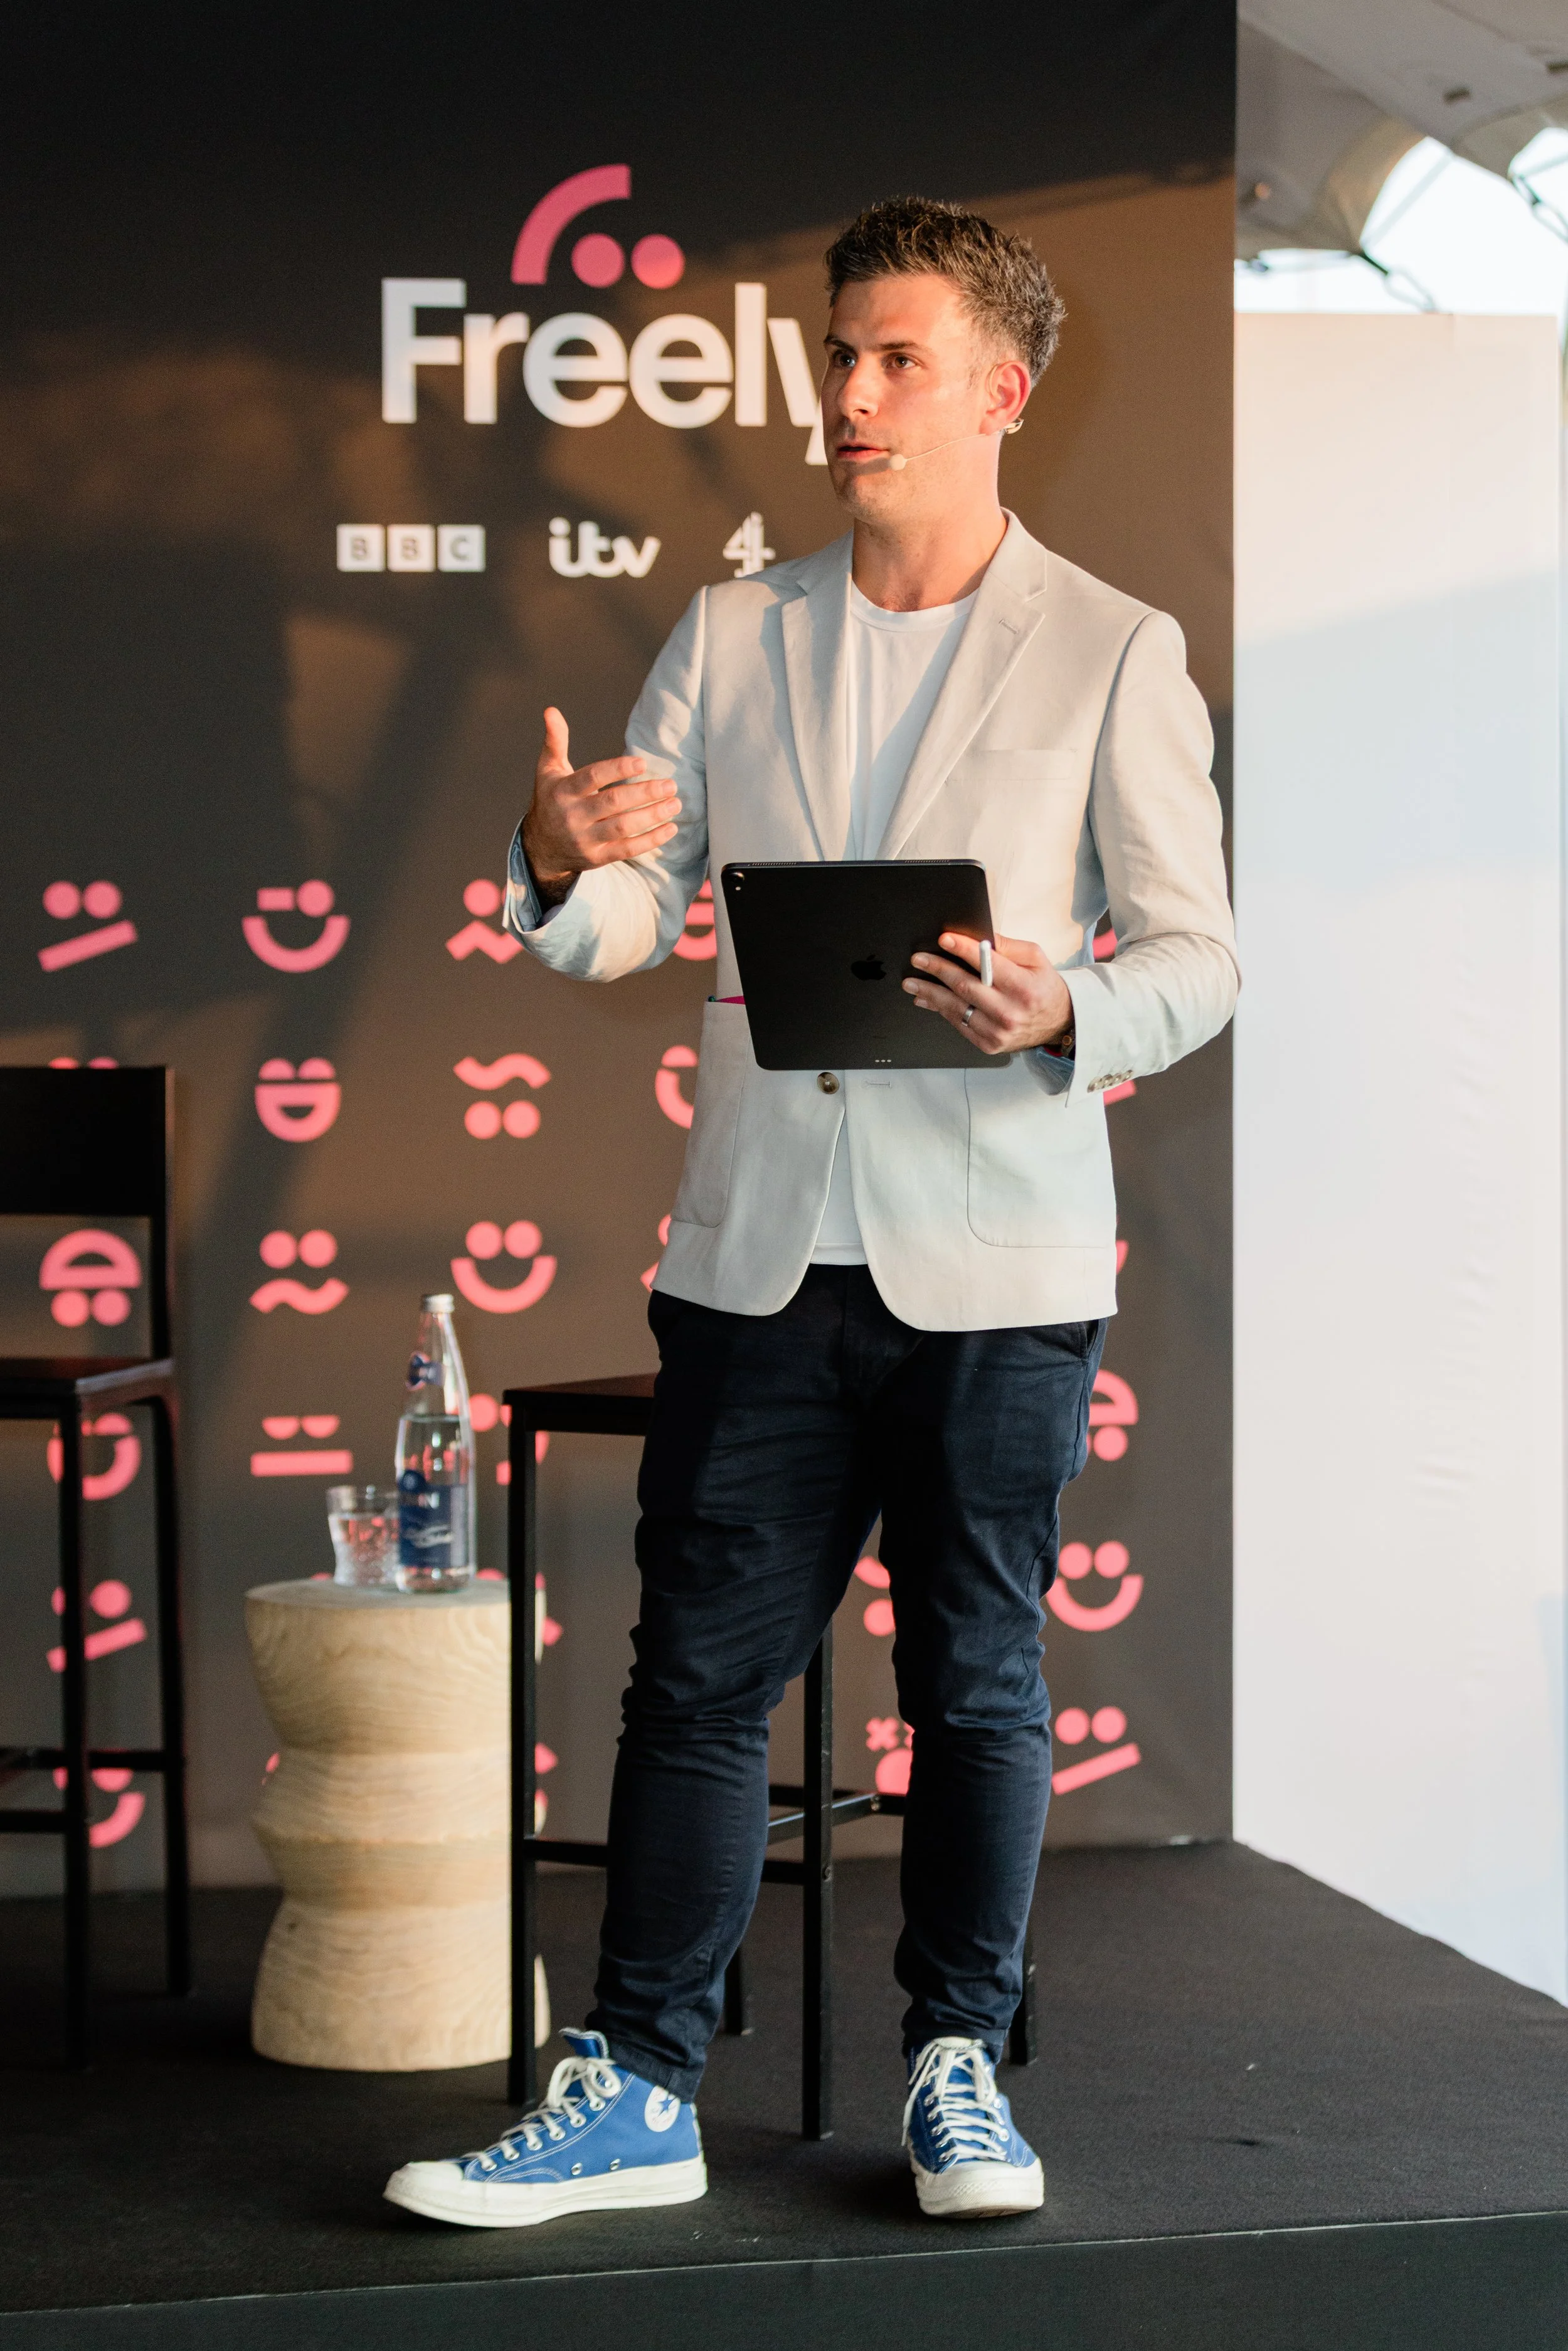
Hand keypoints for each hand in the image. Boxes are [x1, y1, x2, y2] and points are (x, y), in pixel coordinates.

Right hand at [522, 707, 681, 905]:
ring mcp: (585, 839)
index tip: (642, 762)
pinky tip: (671, 828)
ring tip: (675, 804)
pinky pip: (627, 850)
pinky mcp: (597, 858)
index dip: (617, 769)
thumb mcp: (548, 770)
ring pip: (623, 828)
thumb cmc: (551, 800)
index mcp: (563, 791)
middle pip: (613, 803)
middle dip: (644, 793)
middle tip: (671, 784)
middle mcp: (573, 816)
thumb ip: (555, 741)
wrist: (540, 848)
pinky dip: (651, 840)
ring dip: (652, 816)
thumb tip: (551, 710)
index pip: (592, 778)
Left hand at [903, 932, 1073, 1055]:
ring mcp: (997, 1032)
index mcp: (1024, 988)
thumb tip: (978, 937)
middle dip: (937, 970)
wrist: (1059, 1022)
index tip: (943, 939)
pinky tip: (926, 1000)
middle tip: (918, 959)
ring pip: (956, 1008)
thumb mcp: (1036, 959)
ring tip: (911, 982)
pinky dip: (940, 1010)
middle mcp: (1010, 1012)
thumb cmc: (1044, 986)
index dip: (962, 950)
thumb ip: (1008, 947)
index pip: (988, 965)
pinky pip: (958, 1024)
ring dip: (930, 993)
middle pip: (965, 987)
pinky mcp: (988, 1044)